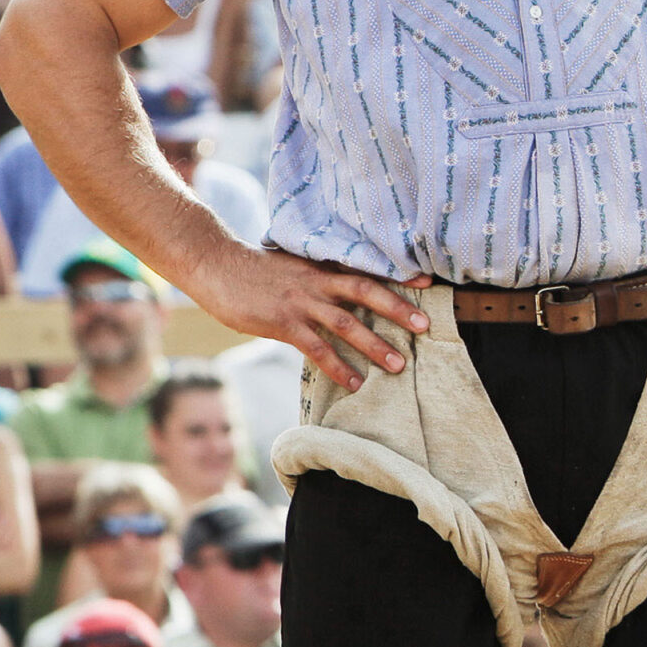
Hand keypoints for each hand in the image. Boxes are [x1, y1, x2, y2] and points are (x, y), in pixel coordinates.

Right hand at [191, 246, 431, 391]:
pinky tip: (355, 383)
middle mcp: (318, 283)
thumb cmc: (257, 268)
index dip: (398, 276)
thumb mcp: (295, 264)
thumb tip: (344, 287)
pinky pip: (316, 349)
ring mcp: (301, 303)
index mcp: (323, 266)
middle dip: (398, 309)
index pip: (368, 269)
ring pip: (346, 324)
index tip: (429, 282)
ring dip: (374, 345)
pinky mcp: (283, 323)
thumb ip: (321, 275)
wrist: (217, 265)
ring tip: (398, 365)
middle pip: (366, 293)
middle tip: (425, 325)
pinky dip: (339, 366)